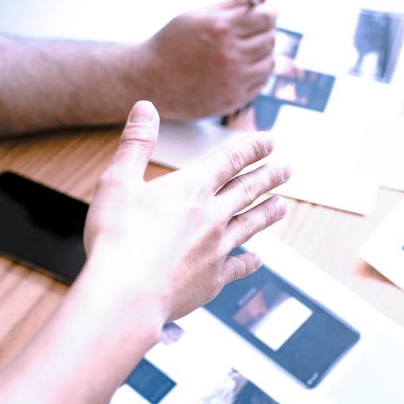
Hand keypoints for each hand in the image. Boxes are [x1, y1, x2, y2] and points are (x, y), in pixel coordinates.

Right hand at [81, 101, 289, 320]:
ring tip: (283, 205)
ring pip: (251, 225)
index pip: (229, 160)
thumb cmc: (116, 238)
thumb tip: (146, 108)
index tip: (270, 141)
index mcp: (191, 189)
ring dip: (268, 212)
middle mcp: (211, 217)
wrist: (126, 295)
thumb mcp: (118, 181)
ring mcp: (216, 250)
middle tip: (287, 168)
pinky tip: (258, 260)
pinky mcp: (213, 280)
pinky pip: (238, 266)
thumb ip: (136, 143)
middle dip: (269, 176)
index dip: (252, 148)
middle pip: (248, 190)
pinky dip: (250, 261)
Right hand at [139, 0, 277, 119]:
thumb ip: (235, 3)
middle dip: (265, 32)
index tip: (266, 13)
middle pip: (269, 39)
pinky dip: (256, 74)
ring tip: (245, 50)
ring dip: (263, 54)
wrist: (151, 80)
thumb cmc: (173, 43)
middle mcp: (230, 55)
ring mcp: (233, 80)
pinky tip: (240, 68)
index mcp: (221, 29)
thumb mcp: (198, 15)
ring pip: (269, 62)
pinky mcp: (233, 99)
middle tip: (253, 31)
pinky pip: (260, 83)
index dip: (269, 12)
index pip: (265, 17)